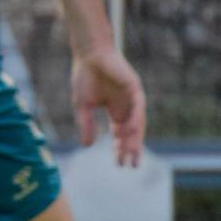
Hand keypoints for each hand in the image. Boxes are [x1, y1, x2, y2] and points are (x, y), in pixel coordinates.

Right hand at [71, 45, 146, 167]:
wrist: (89, 55)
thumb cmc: (85, 76)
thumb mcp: (82, 106)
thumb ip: (86, 125)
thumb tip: (87, 146)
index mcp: (115, 110)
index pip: (120, 134)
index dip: (119, 148)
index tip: (119, 164)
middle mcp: (126, 106)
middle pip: (131, 132)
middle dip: (131, 149)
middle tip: (131, 165)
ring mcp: (132, 98)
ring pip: (137, 122)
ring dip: (135, 138)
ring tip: (132, 153)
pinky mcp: (134, 88)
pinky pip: (138, 106)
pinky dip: (136, 119)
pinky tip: (132, 131)